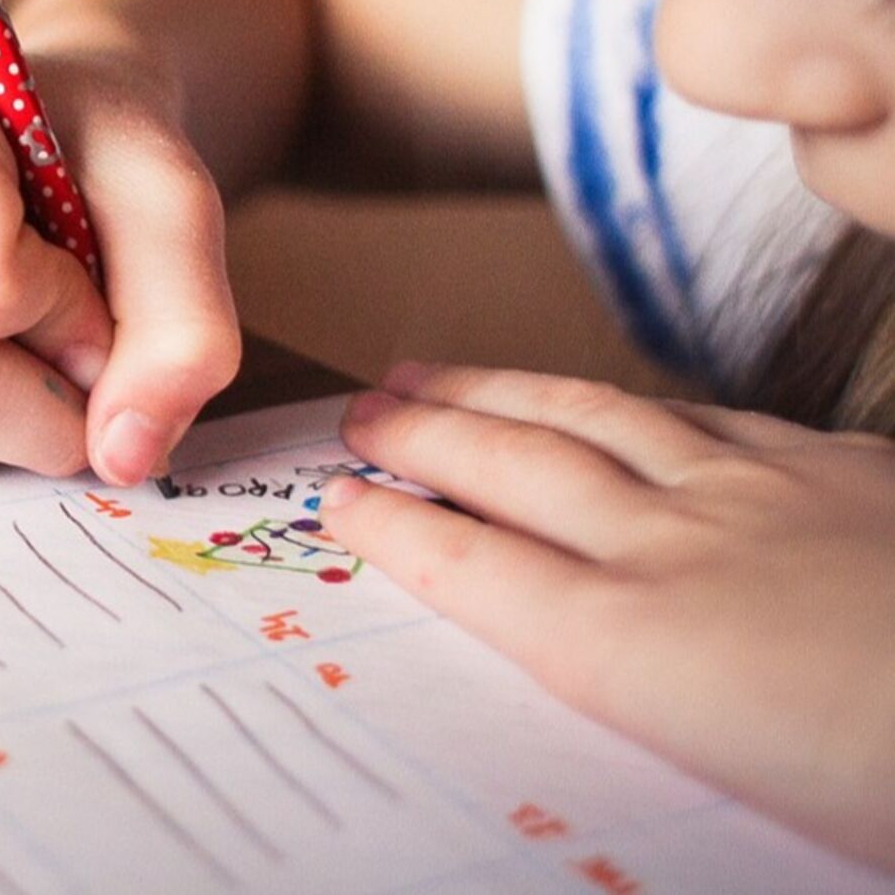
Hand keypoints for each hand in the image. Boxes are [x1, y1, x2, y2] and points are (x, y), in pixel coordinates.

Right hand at [0, 49, 239, 483]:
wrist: (49, 136)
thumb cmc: (97, 151)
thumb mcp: (173, 204)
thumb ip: (183, 324)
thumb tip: (123, 454)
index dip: (68, 309)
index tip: (87, 260)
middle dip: (53, 389)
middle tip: (85, 326)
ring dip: (20, 414)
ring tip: (30, 321)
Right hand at [319, 365, 894, 870]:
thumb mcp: (746, 801)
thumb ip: (645, 714)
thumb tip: (580, 675)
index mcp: (647, 651)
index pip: (483, 572)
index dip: (401, 529)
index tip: (341, 500)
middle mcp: (680, 551)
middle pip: (518, 470)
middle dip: (426, 434)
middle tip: (362, 409)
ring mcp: (758, 494)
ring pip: (594, 418)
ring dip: (500, 393)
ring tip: (437, 373)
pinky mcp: (833, 469)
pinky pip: (699, 416)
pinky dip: (626, 402)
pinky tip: (608, 398)